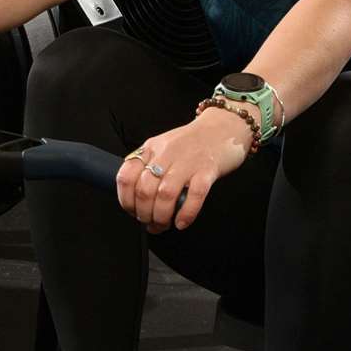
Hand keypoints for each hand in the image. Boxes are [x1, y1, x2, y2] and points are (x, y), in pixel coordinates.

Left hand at [115, 108, 252, 232]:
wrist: (225, 126)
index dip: (126, 200)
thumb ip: (149, 166)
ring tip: (163, 224)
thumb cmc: (193, 142)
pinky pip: (194, 195)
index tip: (132, 212)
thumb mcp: (163, 147)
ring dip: (161, 216)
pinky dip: (186, 213)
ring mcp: (188, 161)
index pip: (126, 176)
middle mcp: (166, 154)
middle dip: (144, 214)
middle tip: (150, 223)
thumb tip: (137, 199)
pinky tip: (182, 222)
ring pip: (165, 195)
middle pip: (144, 190)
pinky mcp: (208, 170)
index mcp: (151, 148)